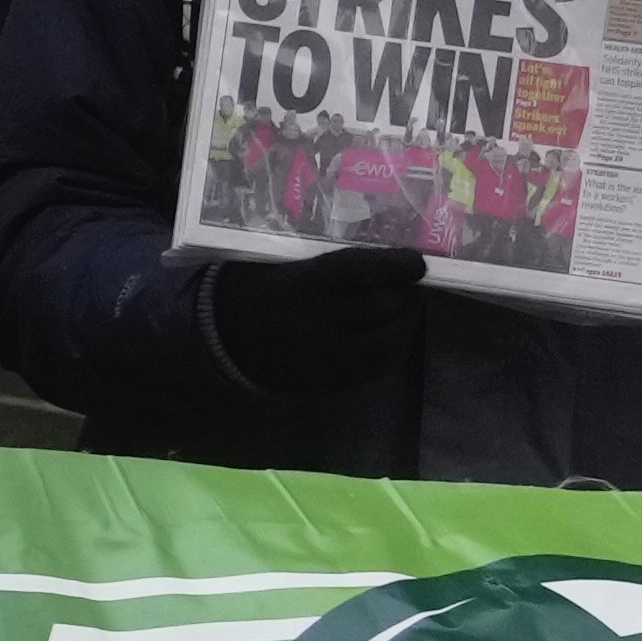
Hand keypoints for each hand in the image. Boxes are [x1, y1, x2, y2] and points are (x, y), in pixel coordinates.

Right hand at [196, 236, 435, 400]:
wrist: (224, 344)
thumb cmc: (259, 294)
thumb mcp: (283, 268)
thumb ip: (327, 265)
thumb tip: (385, 259)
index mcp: (299, 285)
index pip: (360, 271)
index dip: (396, 266)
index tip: (417, 263)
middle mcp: (315, 322)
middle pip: (383, 306)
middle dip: (405, 294)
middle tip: (410, 287)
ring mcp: (324, 357)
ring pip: (388, 341)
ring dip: (405, 324)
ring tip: (406, 312)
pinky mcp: (330, 382)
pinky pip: (377, 367)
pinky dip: (392, 349)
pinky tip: (391, 337)